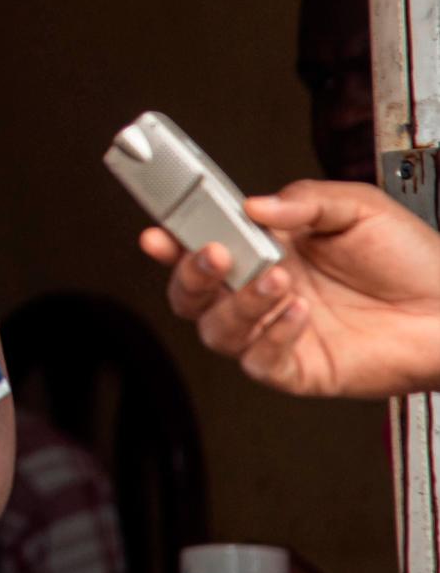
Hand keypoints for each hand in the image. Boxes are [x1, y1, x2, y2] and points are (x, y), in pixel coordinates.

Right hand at [140, 179, 439, 397]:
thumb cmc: (414, 262)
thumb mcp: (358, 208)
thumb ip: (302, 203)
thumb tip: (253, 206)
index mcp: (269, 250)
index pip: (204, 244)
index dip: (173, 240)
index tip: (159, 230)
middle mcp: (265, 293)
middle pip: (193, 295)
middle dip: (190, 275)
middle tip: (212, 253)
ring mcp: (277, 333)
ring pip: (217, 331)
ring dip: (238, 304)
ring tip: (277, 280)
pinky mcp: (298, 369)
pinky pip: (260, 361)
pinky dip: (272, 336)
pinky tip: (299, 313)